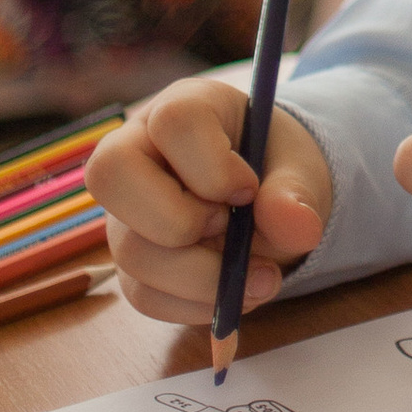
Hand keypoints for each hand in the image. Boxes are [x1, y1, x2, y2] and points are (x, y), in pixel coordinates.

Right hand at [88, 77, 330, 331]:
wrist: (269, 203)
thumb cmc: (276, 168)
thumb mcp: (299, 169)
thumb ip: (297, 191)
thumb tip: (300, 228)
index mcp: (184, 107)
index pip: (172, 121)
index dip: (212, 165)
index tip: (248, 190)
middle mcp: (137, 151)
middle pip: (112, 176)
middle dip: (182, 221)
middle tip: (232, 230)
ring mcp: (125, 211)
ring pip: (132, 252)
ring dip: (203, 278)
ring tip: (259, 273)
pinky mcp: (131, 261)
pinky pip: (145, 294)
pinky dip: (196, 305)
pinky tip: (234, 292)